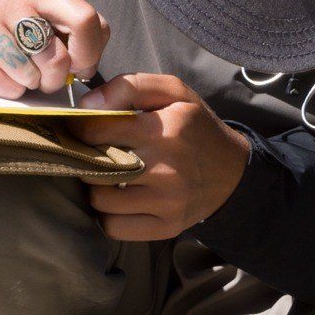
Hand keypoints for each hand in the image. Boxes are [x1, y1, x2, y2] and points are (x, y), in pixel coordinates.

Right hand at [0, 0, 109, 98]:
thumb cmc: (18, 47)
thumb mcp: (51, 32)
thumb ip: (80, 39)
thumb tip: (85, 67)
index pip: (84, 18)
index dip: (89, 53)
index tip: (79, 68)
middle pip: (54, 54)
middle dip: (55, 78)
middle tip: (44, 80)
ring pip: (26, 71)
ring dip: (28, 84)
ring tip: (20, 78)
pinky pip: (2, 84)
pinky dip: (8, 92)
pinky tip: (0, 82)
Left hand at [69, 74, 250, 240]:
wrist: (234, 173)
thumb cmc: (194, 128)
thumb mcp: (172, 93)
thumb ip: (128, 87)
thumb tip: (86, 105)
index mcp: (163, 132)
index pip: (97, 132)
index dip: (80, 129)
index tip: (81, 129)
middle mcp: (165, 170)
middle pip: (93, 168)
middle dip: (86, 158)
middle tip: (95, 153)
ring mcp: (165, 203)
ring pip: (99, 200)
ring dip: (96, 187)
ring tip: (109, 176)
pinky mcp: (165, 228)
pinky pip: (113, 227)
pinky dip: (109, 215)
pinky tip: (119, 200)